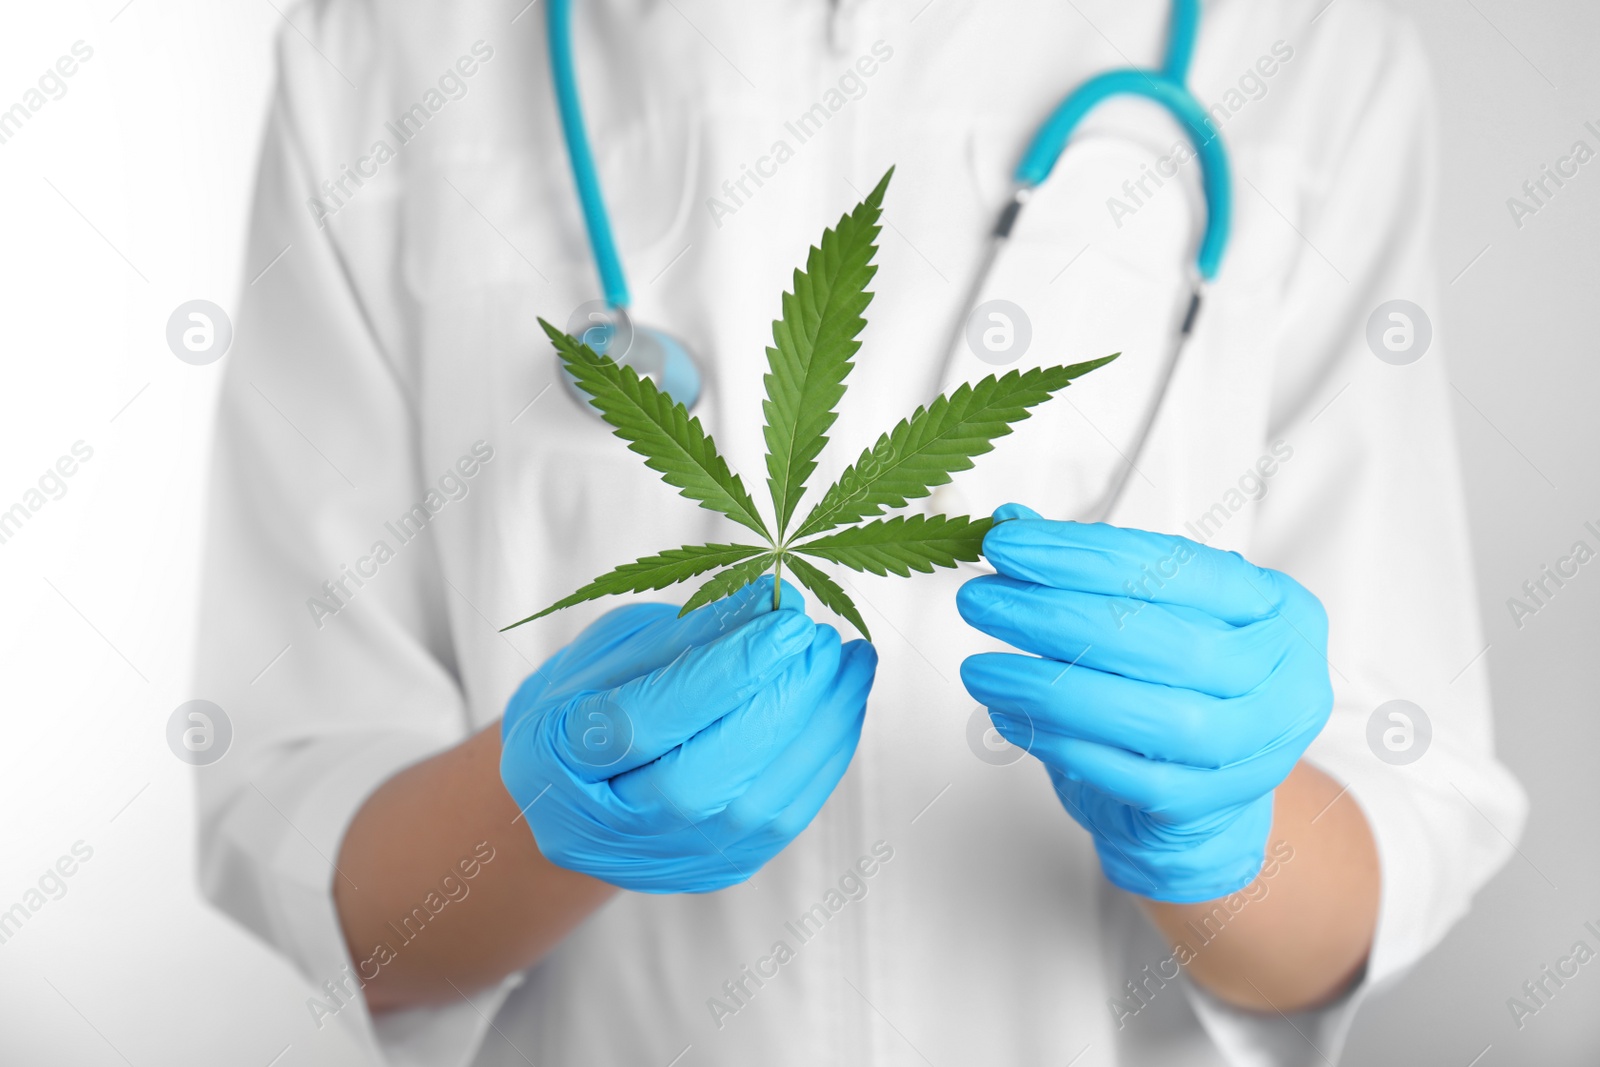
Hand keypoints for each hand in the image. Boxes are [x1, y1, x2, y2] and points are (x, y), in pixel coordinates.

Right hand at [501, 576, 876, 893]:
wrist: (576, 791)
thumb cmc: (589, 702)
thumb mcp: (613, 651)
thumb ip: (687, 634)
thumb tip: (771, 601)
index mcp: (562, 759)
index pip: (648, 720)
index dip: (726, 671)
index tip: (789, 621)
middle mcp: (611, 827)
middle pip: (705, 779)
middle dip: (780, 702)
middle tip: (820, 639)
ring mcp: (670, 859)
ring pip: (760, 806)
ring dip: (819, 727)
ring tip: (849, 661)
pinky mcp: (722, 867)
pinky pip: (788, 816)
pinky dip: (826, 754)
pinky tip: (843, 700)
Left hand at [956, 504, 1332, 903]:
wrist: (1210, 799)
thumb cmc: (1178, 686)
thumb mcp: (1148, 614)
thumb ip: (1089, 568)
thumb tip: (1013, 523)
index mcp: (1280, 607)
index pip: (1175, 566)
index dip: (1081, 553)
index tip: (1005, 543)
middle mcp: (1285, 677)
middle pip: (1163, 639)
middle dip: (1056, 616)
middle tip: (982, 601)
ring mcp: (1255, 750)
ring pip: (1150, 715)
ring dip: (1049, 687)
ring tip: (981, 669)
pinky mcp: (1209, 806)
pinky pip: (1127, 775)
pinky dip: (1060, 742)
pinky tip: (1010, 716)